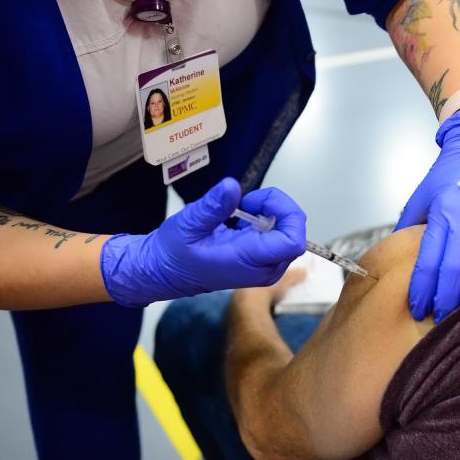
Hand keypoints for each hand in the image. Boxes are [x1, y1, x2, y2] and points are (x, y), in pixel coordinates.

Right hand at [100, 178, 306, 306]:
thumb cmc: (174, 253)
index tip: (257, 201)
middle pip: (295, 232)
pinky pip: (280, 233)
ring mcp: (265, 265)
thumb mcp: (187, 225)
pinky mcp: (262, 259)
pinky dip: (266, 217)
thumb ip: (212, 208)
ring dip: (271, 211)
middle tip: (247, 201)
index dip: (286, 213)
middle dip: (277, 208)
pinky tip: (242, 218)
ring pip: (290, 231)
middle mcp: (263, 268)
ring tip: (241, 209)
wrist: (165, 271)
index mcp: (248, 262)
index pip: (292, 242)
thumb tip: (232, 187)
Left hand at [397, 106, 459, 321]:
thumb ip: (409, 225)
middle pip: (457, 268)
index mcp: (444, 211)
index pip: (430, 261)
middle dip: (448, 300)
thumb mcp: (423, 195)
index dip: (424, 290)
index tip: (420, 310)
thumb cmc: (451, 172)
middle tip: (443, 319)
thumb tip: (391, 256)